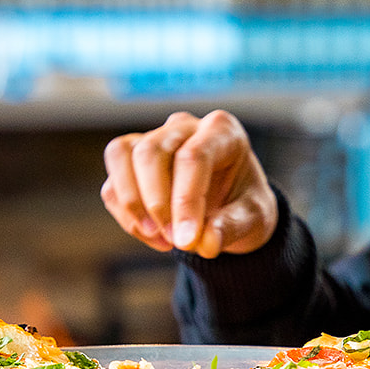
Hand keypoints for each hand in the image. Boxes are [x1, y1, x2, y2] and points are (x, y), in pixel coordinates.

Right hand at [101, 110, 279, 258]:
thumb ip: (234, 227)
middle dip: (156, 203)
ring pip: (121, 155)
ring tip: (161, 240)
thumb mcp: (256, 218)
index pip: (193, 156)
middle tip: (176, 241)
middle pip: (150, 152)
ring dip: (132, 205)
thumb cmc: (245, 205)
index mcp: (221, 131)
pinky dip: (126, 216)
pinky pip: (113, 184)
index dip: (186, 201)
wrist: (231, 207)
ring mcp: (153, 138)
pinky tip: (154, 236)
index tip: (187, 241)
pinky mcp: (131, 160)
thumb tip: (206, 242)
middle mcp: (184, 126)